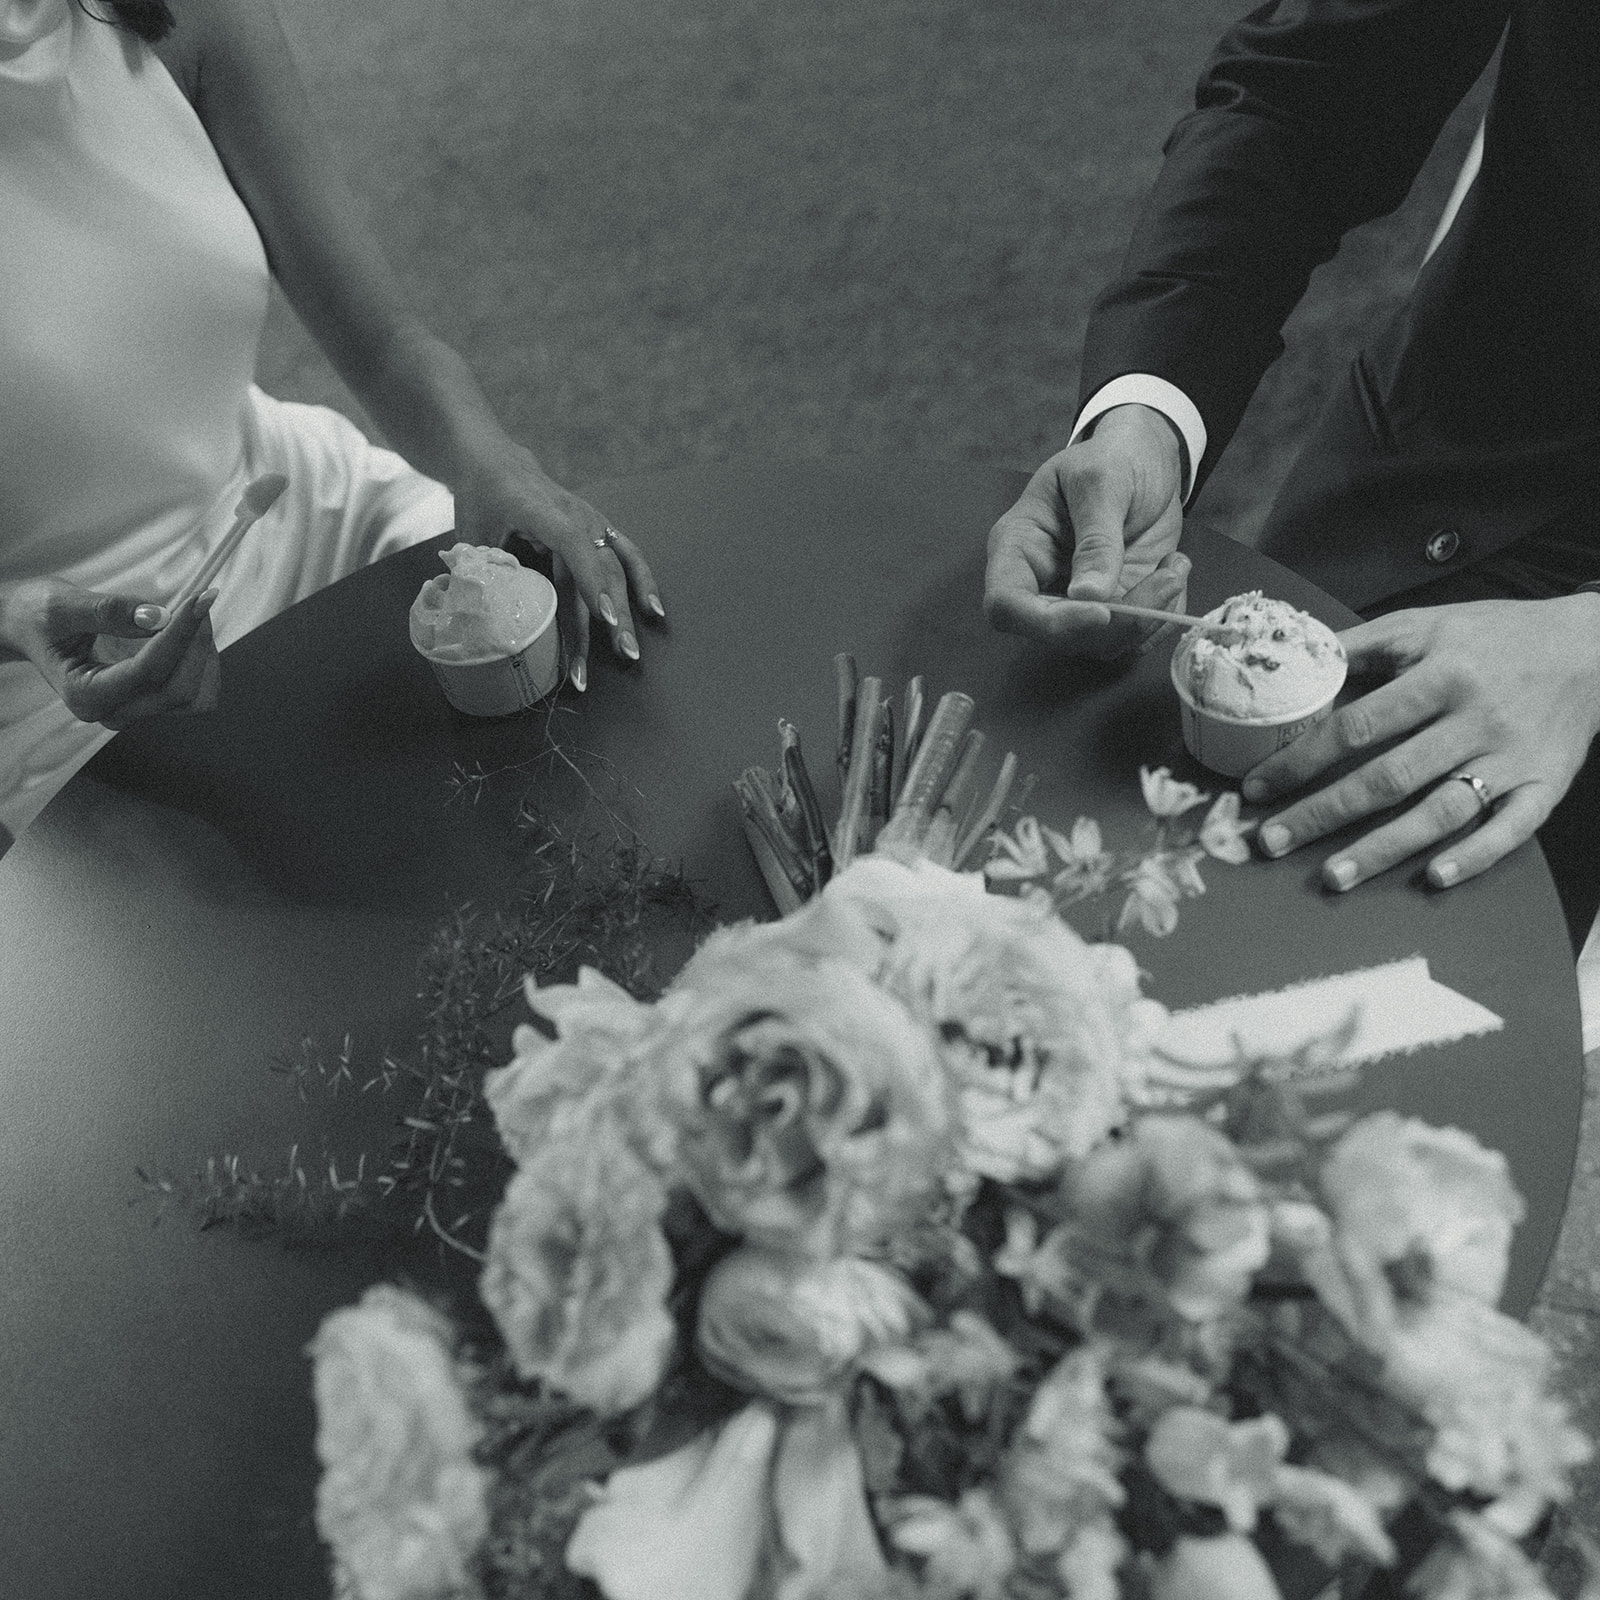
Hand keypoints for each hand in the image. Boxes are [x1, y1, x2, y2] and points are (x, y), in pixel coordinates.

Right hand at [0, 579, 220, 729]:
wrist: (32, 628)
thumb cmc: (39, 617)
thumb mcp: (61, 606)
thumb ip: (107, 612)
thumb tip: (157, 617)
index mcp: (85, 694)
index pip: (148, 673)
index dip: (179, 635)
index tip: (199, 599)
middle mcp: (114, 711)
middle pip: (179, 691)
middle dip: (196, 644)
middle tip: (199, 600)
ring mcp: (135, 709)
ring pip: (195, 696)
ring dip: (204, 655)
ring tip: (191, 615)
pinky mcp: (151, 700)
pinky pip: (197, 691)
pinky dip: (203, 662)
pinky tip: (190, 633)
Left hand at [452, 442, 663, 692]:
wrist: (496, 463)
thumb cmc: (480, 500)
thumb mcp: (471, 532)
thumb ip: (480, 572)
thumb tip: (482, 620)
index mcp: (540, 509)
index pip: (573, 544)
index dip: (591, 581)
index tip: (604, 618)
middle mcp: (575, 514)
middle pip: (602, 567)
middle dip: (615, 614)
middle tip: (624, 654)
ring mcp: (592, 521)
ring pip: (618, 568)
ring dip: (629, 610)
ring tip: (633, 650)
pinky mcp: (599, 529)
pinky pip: (628, 556)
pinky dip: (643, 583)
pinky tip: (653, 612)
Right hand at [984, 403, 1187, 654]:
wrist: (1146, 460)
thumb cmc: (1113, 458)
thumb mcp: (1103, 481)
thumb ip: (1096, 538)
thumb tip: (1088, 597)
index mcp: (1018, 548)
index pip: (1005, 605)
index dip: (1047, 622)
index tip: (1101, 611)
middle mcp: (1040, 585)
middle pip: (1058, 636)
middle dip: (1118, 621)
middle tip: (1166, 578)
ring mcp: (1076, 603)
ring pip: (1101, 645)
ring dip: (1149, 616)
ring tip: (1175, 565)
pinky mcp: (1113, 611)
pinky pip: (1135, 640)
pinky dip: (1163, 617)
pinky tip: (1173, 572)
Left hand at [1243, 594, 1599, 891]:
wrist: (1591, 646)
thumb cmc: (1492, 637)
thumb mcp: (1425, 625)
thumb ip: (1361, 646)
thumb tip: (1294, 669)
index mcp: (1442, 673)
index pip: (1358, 724)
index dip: (1302, 759)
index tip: (1258, 788)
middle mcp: (1475, 718)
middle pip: (1388, 776)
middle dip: (1323, 814)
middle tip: (1271, 843)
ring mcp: (1512, 756)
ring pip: (1440, 811)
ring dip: (1384, 848)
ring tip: (1333, 876)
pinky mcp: (1544, 785)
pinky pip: (1511, 829)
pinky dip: (1475, 856)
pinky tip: (1434, 878)